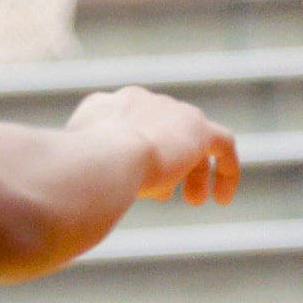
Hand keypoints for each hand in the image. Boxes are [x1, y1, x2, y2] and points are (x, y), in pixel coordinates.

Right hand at [64, 87, 238, 205]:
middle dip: (165, 162)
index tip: (138, 184)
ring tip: (194, 200)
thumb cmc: (77, 178)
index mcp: (103, 107)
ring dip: (193, 171)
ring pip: (190, 138)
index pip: (125, 125)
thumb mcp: (76, 176)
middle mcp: (137, 100)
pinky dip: (226, 169)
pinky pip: (222, 143)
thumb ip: (86, 178)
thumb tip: (87, 202)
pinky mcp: (196, 127)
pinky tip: (224, 198)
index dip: (134, 155)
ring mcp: (168, 109)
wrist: (102, 161)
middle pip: (160, 130)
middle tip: (165, 195)